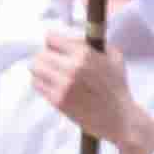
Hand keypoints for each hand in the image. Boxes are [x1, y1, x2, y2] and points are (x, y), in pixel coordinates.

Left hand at [18, 26, 153, 153]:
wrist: (118, 116)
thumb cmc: (116, 86)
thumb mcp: (114, 56)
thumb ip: (93, 43)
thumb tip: (71, 37)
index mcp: (85, 54)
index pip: (51, 38)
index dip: (53, 42)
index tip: (55, 46)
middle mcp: (71, 68)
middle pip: (40, 54)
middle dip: (46, 56)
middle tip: (53, 61)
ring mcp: (62, 85)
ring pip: (34, 68)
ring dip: (41, 69)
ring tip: (51, 72)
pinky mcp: (56, 100)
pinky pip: (36, 84)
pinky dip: (41, 82)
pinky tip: (52, 84)